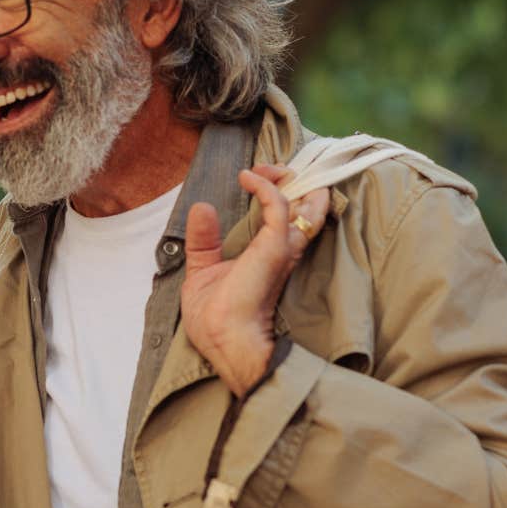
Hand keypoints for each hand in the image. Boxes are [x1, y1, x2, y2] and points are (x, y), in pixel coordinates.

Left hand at [181, 164, 329, 395]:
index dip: (278, 194)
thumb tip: (202, 208)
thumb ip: (204, 241)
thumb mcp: (202, 270)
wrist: (224, 339)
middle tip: (270, 168)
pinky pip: (278, 205)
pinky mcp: (274, 246)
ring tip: (262, 168)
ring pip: (303, 204)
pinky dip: (264, 186)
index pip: (289, 221)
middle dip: (290, 181)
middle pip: (304, 208)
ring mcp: (281, 248)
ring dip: (283, 178)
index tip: (253, 178)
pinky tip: (247, 178)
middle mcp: (282, 252)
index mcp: (270, 259)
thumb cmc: (215, 319)